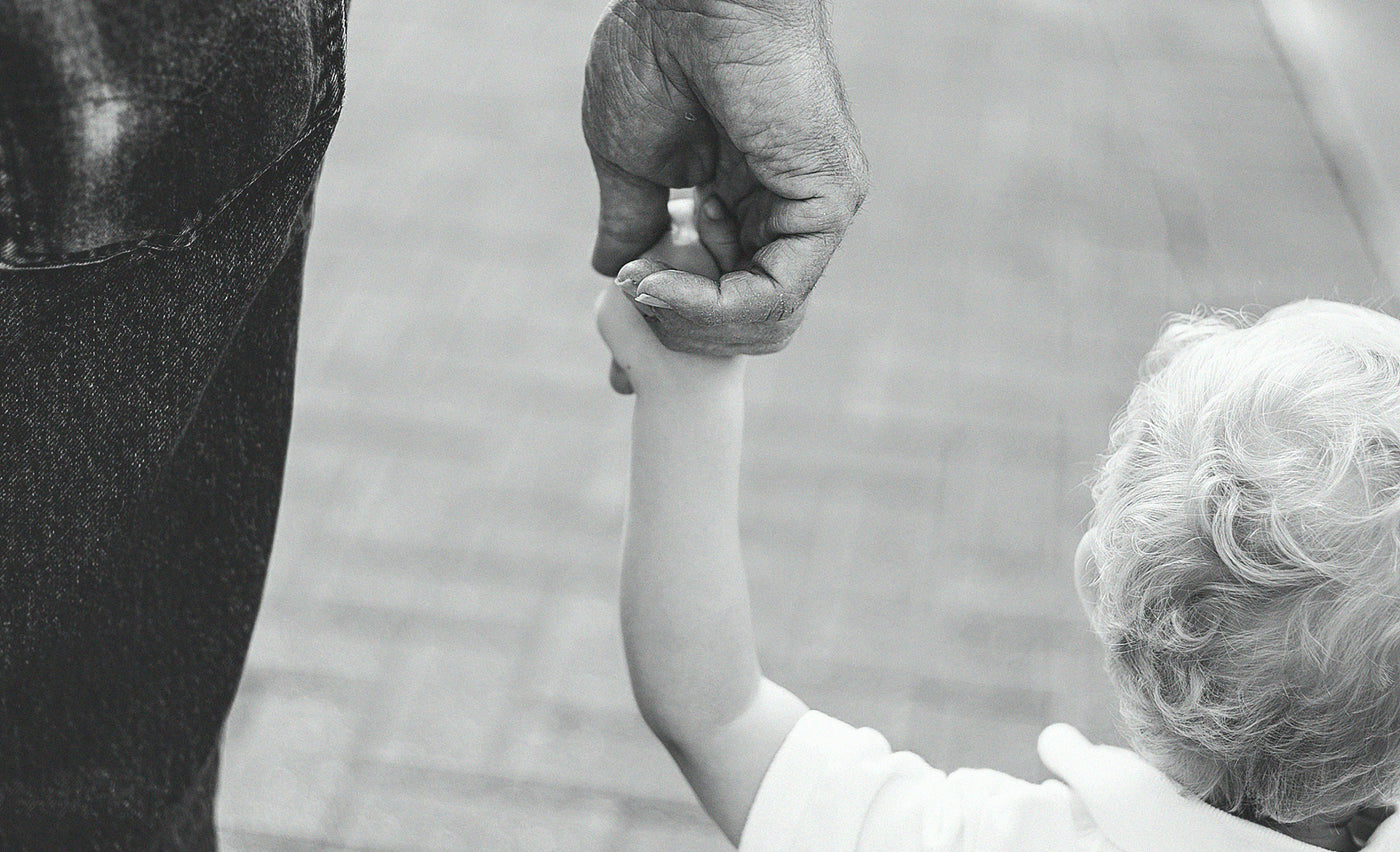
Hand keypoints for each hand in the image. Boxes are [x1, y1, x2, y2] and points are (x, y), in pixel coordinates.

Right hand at [583, 0, 867, 356]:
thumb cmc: (655, 54)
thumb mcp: (629, 161)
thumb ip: (632, 221)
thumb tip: (616, 273)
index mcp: (745, 199)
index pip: (727, 295)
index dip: (673, 331)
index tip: (620, 357)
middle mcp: (784, 210)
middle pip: (749, 322)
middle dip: (681, 332)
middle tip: (635, 302)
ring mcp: (811, 210)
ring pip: (767, 320)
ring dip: (691, 321)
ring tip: (646, 287)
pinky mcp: (827, 203)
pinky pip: (775, 293)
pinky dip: (713, 306)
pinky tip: (664, 284)